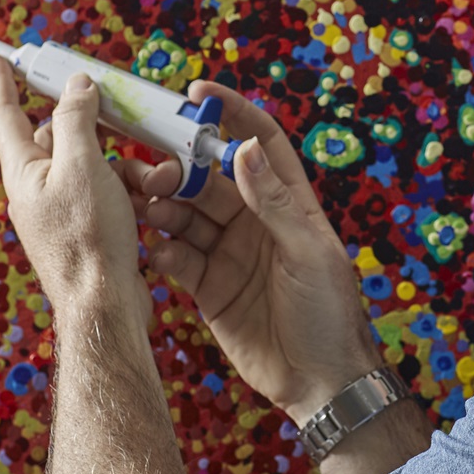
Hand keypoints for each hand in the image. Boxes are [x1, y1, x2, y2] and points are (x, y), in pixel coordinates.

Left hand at [0, 54, 148, 322]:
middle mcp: (37, 189)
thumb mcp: (83, 164)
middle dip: (95, 127)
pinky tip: (151, 200)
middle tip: (120, 114)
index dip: (2, 81)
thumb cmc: (88, 235)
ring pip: (93, 166)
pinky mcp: (86, 230)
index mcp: (25, 170)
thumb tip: (75, 85)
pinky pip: (107, 193)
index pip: (6, 114)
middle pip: (60, 137)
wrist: (104, 304)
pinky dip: (129, 189)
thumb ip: (76, 119)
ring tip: (153, 179)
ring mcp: (61, 211)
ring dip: (125, 164)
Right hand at [121, 80, 383, 423]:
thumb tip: (244, 147)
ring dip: (164, 207)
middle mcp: (255, 222)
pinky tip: (157, 248)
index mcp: (288, 204)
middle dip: (180, 167)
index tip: (196, 92)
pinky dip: (164, 248)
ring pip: (186, 215)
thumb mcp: (308, 254)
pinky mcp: (208, 287)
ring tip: (144, 207)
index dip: (231, 113)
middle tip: (153, 171)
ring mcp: (229, 253)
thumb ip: (274, 204)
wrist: (318, 381)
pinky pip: (178, 257)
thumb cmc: (329, 313)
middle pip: (209, 178)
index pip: (258, 142)